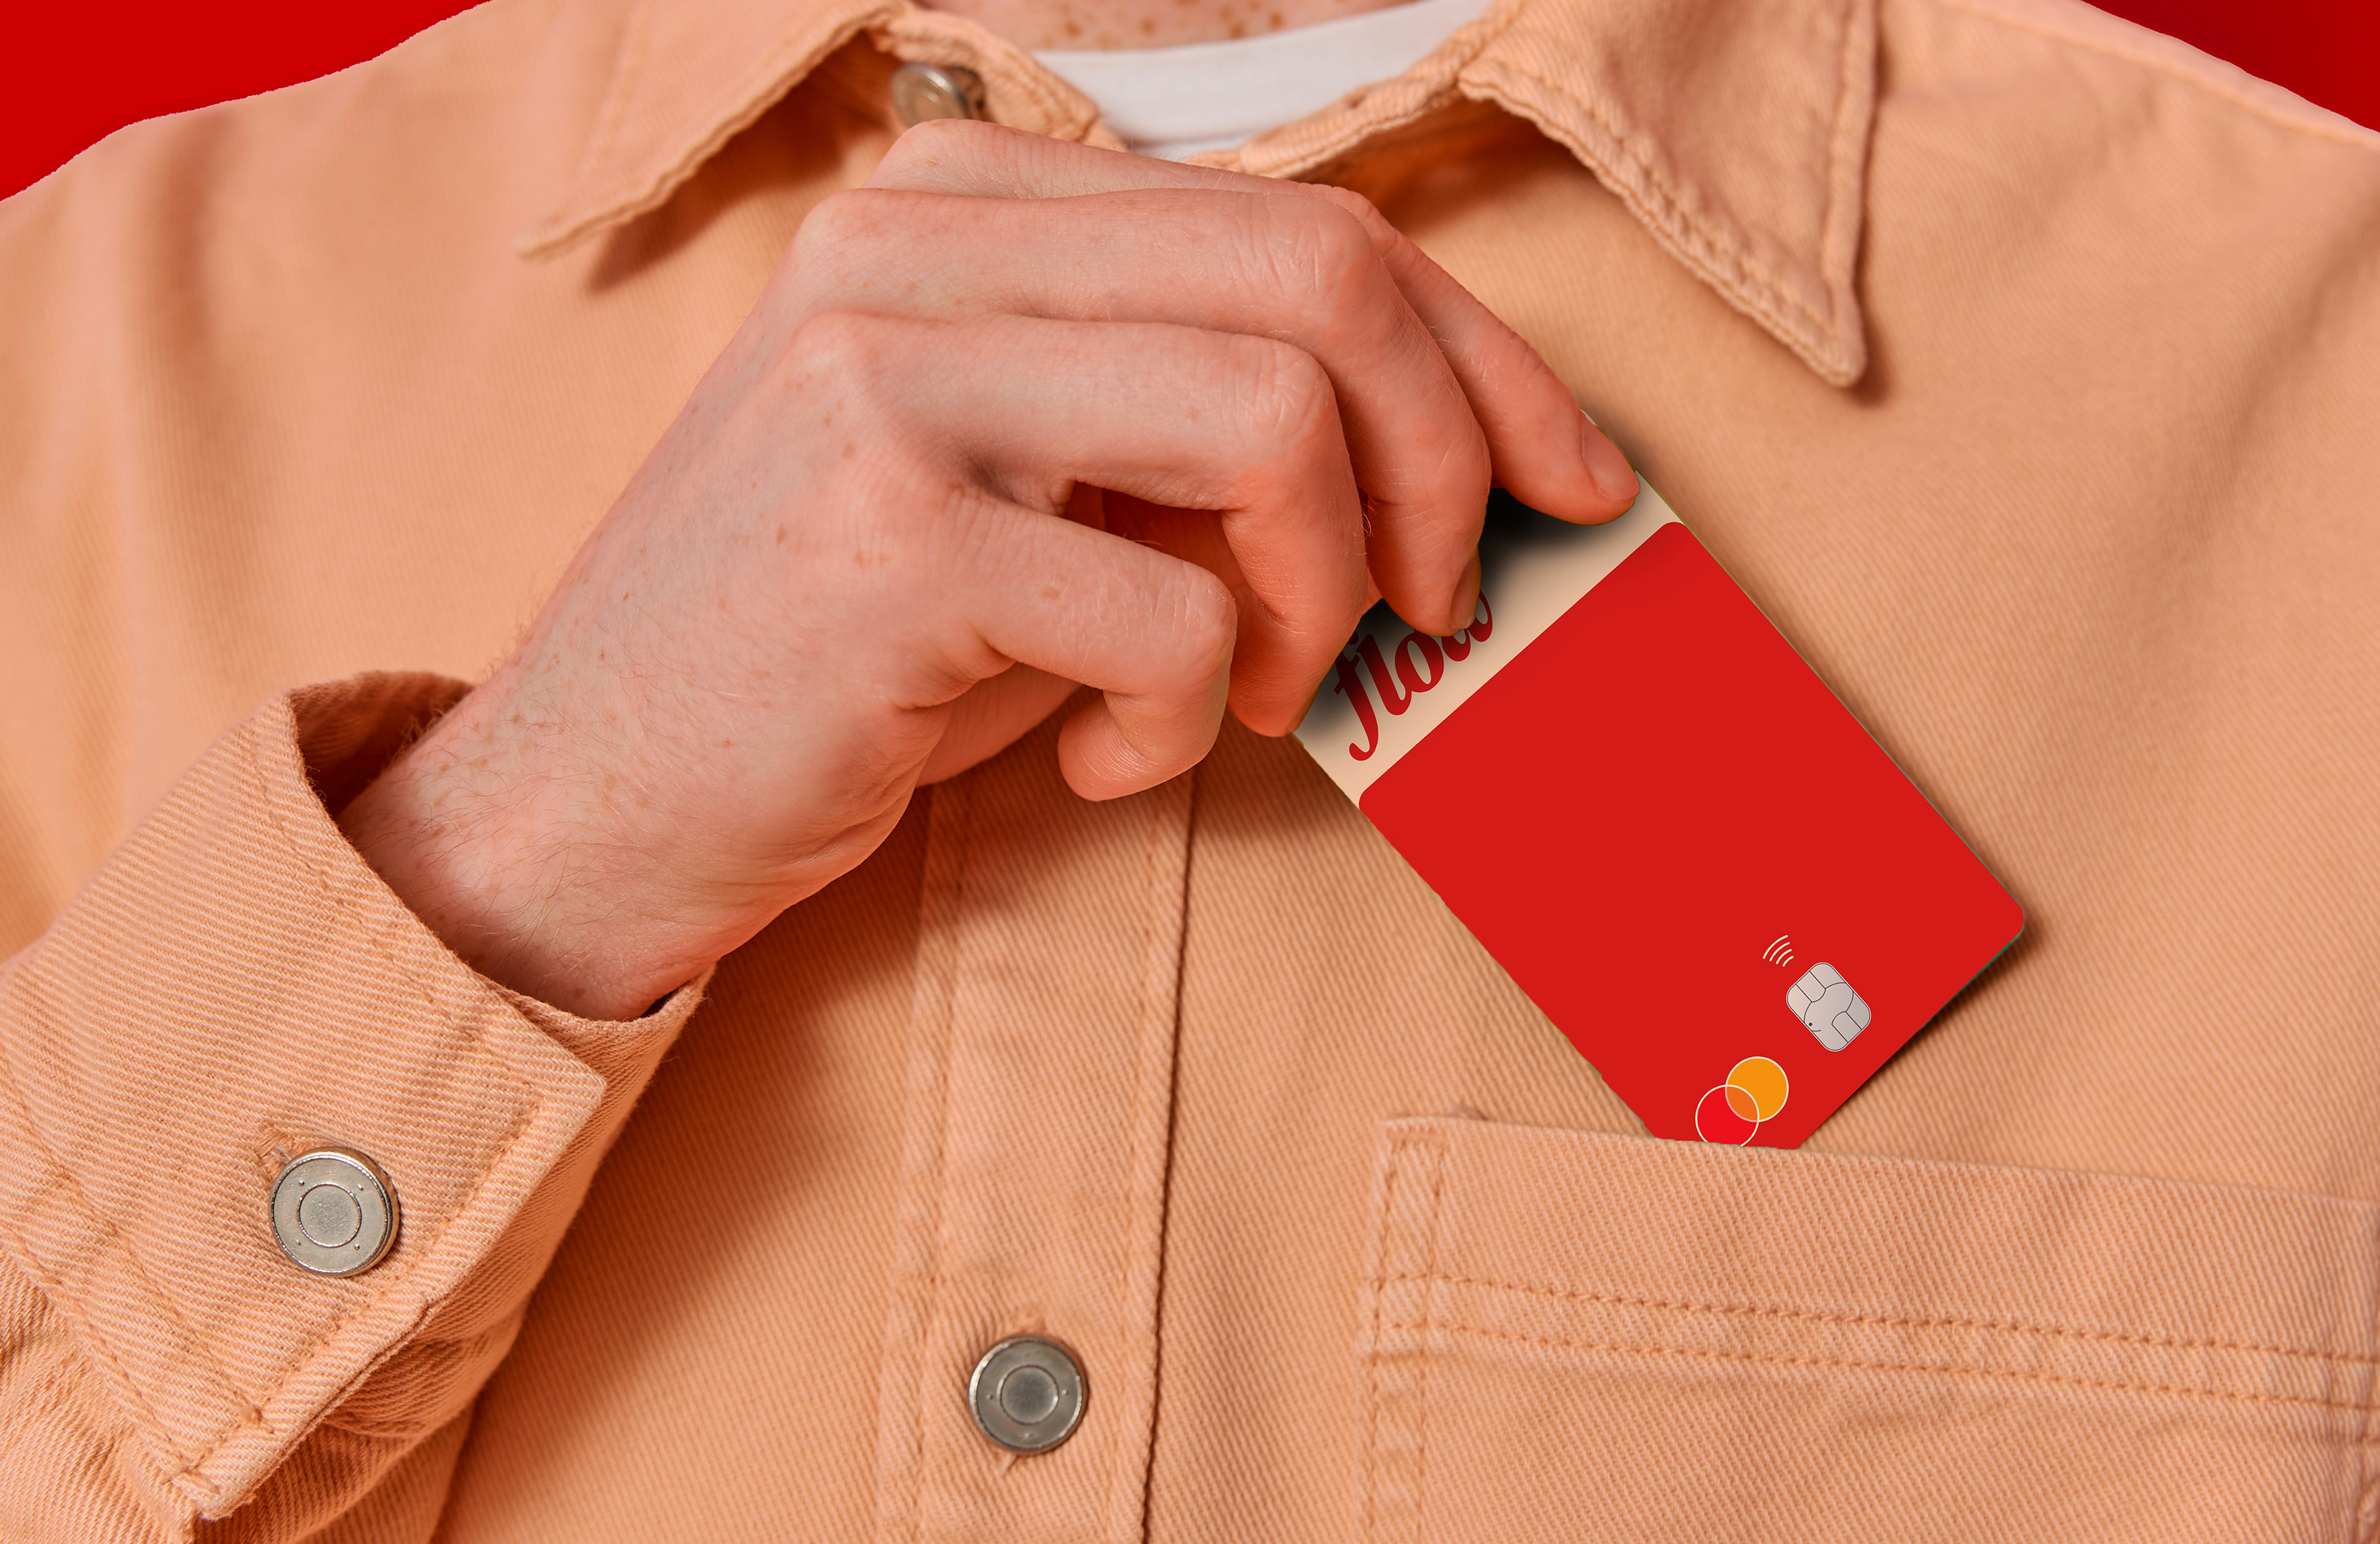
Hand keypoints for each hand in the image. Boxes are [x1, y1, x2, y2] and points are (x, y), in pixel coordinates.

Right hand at [338, 121, 1636, 1019]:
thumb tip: (1460, 456)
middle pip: (1325, 276)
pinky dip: (1188, 723)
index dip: (1482, 354)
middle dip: (1451, 455)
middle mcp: (917, 243)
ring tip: (1258, 692)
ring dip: (1321, 593)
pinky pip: (1176, 617)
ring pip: (1281, 416)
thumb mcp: (1029, 492)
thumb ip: (1191, 424)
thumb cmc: (840, 660)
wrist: (579, 805)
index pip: (1304, 221)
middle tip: (1441, 604)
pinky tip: (1107, 759)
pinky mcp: (890, 534)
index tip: (1568, 476)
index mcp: (962, 199)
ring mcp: (891, 372)